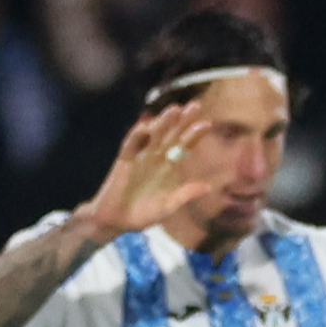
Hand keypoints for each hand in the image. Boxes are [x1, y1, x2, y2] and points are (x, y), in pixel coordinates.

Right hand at [73, 106, 213, 240]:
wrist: (117, 221)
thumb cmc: (144, 213)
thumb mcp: (168, 206)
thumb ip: (185, 195)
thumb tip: (208, 187)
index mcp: (170, 166)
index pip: (185, 146)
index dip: (194, 134)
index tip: (207, 124)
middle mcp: (157, 156)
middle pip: (172, 134)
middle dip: (182, 120)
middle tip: (195, 106)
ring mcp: (140, 156)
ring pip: (153, 135)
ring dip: (162, 122)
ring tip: (174, 110)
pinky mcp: (124, 160)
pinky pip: (130, 145)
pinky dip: (137, 136)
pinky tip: (145, 127)